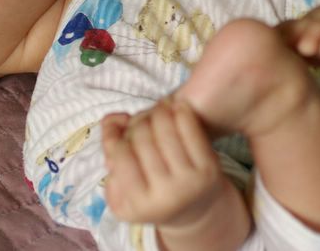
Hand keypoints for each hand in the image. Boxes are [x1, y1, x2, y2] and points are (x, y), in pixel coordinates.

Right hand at [101, 99, 224, 228]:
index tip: (120, 130)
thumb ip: (110, 151)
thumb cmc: (151, 195)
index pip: (121, 155)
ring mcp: (189, 182)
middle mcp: (166, 195)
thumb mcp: (122, 189)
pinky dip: (181, 113)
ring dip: (159, 112)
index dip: (115, 137)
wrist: (196, 212)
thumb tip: (115, 118)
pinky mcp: (209, 169)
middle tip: (142, 118)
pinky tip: (176, 106)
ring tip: (158, 107)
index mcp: (140, 204)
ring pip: (165, 130)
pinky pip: (191, 130)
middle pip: (142, 139)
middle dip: (138, 123)